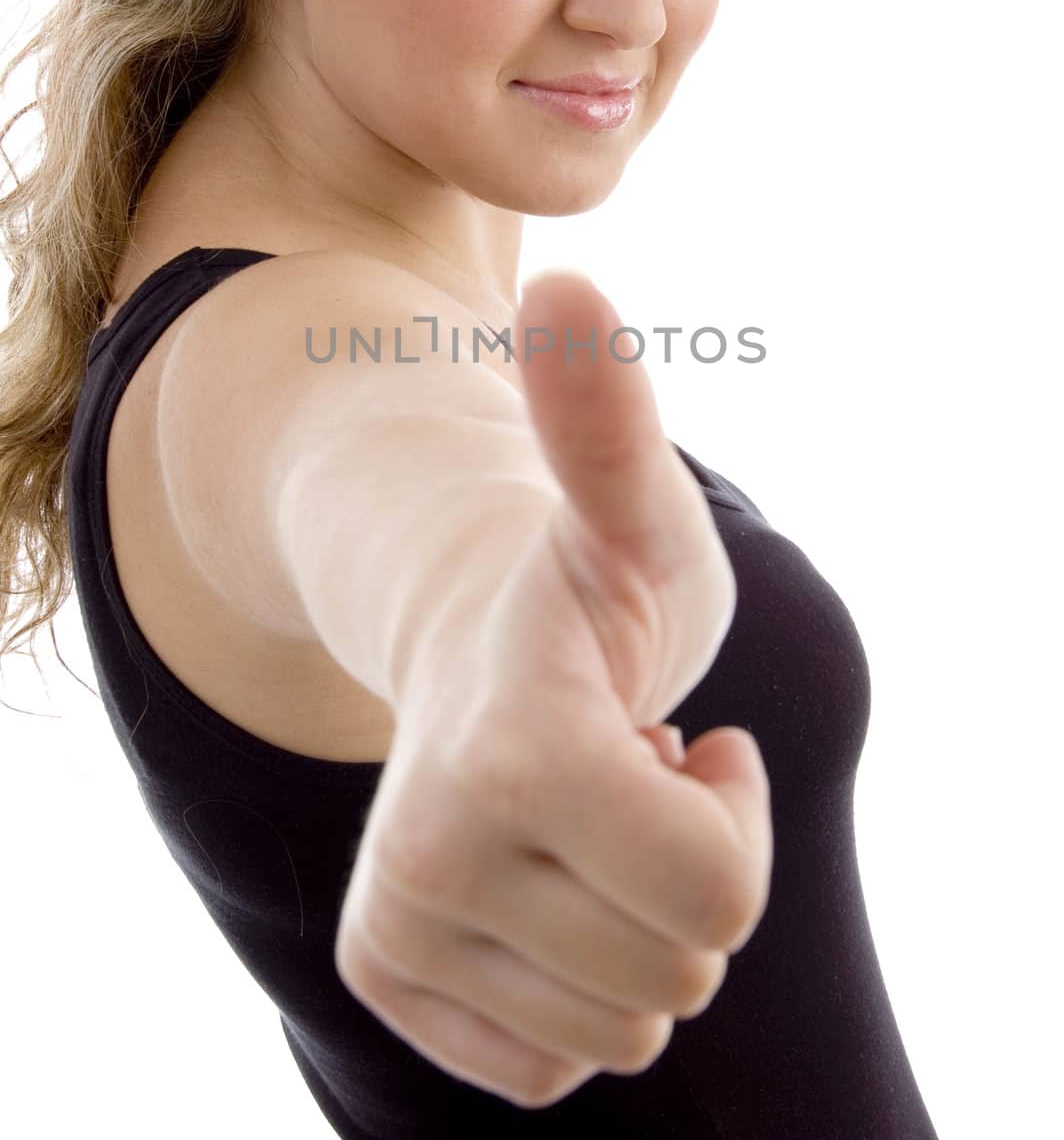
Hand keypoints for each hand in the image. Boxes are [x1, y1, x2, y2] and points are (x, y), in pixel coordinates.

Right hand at [334, 271, 772, 1109]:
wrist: (461, 642)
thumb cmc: (580, 586)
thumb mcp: (633, 508)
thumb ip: (605, 418)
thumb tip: (569, 281)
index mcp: (508, 751)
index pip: (715, 897)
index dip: (727, 814)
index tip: (676, 737)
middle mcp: (425, 855)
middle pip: (680, 967)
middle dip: (682, 868)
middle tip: (620, 772)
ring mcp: (398, 924)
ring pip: (627, 1025)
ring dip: (633, 921)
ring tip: (580, 813)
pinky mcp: (385, 978)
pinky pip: (555, 1070)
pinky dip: (578, 985)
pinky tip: (541, 879)